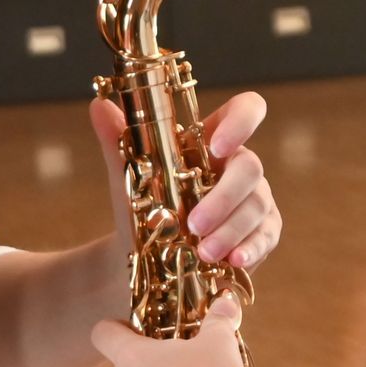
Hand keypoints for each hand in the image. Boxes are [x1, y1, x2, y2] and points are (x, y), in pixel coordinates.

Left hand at [87, 90, 281, 272]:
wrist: (147, 259)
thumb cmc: (144, 208)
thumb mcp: (130, 177)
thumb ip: (118, 141)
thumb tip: (99, 106)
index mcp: (213, 139)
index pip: (245, 110)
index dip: (241, 121)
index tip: (217, 146)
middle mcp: (240, 165)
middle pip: (250, 167)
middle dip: (223, 198)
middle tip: (193, 224)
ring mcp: (256, 198)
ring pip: (257, 205)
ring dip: (229, 230)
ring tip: (202, 252)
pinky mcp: (264, 231)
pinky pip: (266, 236)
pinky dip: (251, 248)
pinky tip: (234, 260)